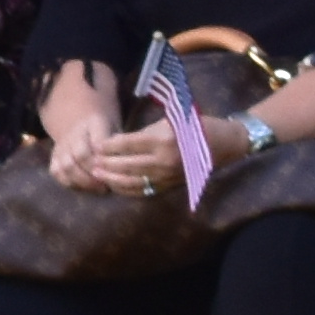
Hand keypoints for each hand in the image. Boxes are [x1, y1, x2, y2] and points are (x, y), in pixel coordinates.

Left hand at [59, 120, 182, 198]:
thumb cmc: (193, 127)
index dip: (109, 145)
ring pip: (132, 182)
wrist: (222, 145)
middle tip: (91, 161)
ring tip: (96, 174)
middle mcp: (164, 161)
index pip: (128, 144)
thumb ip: (142, 134)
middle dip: (106, 164)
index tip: (96, 145)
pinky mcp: (170, 187)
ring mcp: (167, 177)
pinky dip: (126, 190)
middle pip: (127, 165)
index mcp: (162, 140)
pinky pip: (143, 191)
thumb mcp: (167, 122)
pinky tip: (113, 185)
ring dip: (112, 179)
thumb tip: (116, 142)